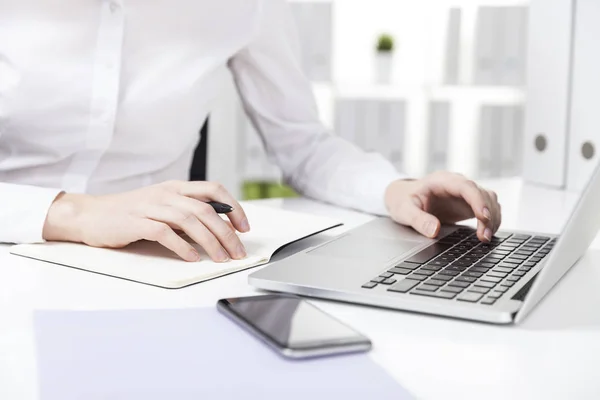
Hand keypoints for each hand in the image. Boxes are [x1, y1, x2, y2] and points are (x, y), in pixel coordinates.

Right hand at [42, 181, 249, 261]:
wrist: (91, 215)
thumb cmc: (130, 214)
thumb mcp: (162, 206)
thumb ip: (186, 213)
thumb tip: (218, 229)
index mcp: (176, 187)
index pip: (213, 189)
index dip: (233, 207)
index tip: (244, 228)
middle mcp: (166, 193)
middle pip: (206, 210)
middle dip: (227, 233)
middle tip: (237, 251)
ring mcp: (151, 206)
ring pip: (190, 221)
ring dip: (210, 242)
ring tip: (221, 258)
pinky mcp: (136, 222)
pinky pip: (165, 233)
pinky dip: (182, 246)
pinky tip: (193, 257)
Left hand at [384, 171, 500, 241]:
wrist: (403, 197)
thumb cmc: (403, 200)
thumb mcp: (404, 210)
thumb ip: (418, 219)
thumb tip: (434, 230)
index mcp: (442, 181)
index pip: (466, 186)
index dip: (478, 200)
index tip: (483, 216)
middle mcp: (457, 184)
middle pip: (482, 194)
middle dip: (488, 214)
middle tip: (484, 236)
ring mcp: (464, 194)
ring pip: (489, 201)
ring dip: (492, 218)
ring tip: (485, 238)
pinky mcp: (468, 204)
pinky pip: (487, 209)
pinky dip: (491, 220)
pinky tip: (487, 234)